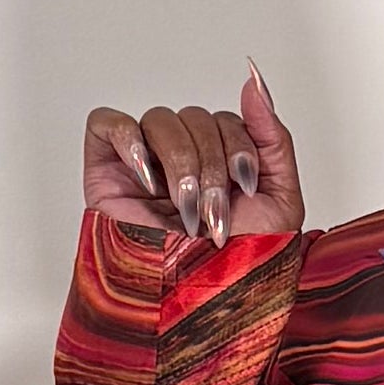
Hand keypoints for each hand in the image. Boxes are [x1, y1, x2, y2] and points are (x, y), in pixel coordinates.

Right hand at [84, 66, 301, 251]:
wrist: (196, 306)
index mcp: (218, 161)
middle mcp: (180, 159)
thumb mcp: (280, 199)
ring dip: (180, 163)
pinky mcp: (103, 172)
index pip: (227, 120)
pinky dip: (129, 140)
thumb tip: (253, 78)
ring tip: (183, 210)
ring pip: (160, 119)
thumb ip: (272, 135)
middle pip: (195, 117)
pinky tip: (149, 180)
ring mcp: (140, 164)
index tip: (244, 190)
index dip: (239, 149)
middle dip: (211, 167)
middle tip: (212, 216)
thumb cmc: (237, 265)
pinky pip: (106, 122)